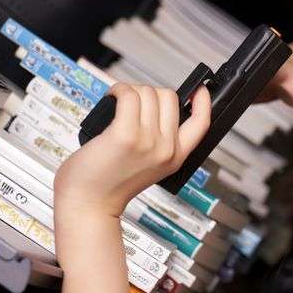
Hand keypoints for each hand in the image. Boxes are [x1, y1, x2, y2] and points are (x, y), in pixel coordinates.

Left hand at [53, 83, 210, 217]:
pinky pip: (129, 95)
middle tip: (132, 103)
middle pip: (170, 97)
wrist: (89, 202)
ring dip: (131, 90)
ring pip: (148, 93)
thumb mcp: (148, 166)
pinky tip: (111, 97)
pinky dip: (118, 90)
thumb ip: (159, 142)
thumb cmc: (109, 183)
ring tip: (118, 103)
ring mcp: (148, 142)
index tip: (199, 90)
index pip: (201, 124)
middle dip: (149, 93)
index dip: (203, 102)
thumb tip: (154, 107)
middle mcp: (166, 149)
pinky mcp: (125, 135)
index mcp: (175, 157)